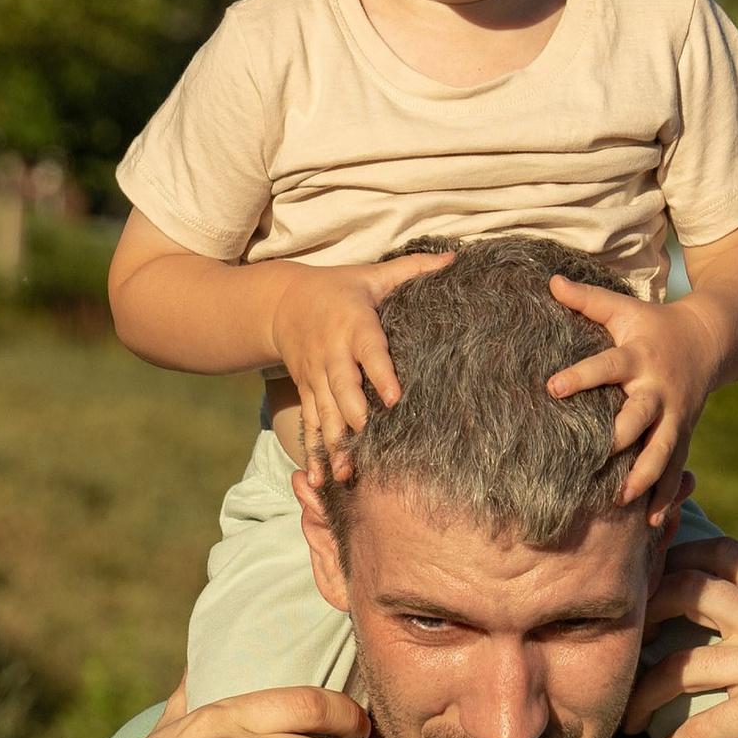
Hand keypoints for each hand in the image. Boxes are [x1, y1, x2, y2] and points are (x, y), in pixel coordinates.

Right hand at [265, 255, 454, 484]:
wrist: (280, 303)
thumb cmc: (338, 288)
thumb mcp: (372, 274)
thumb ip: (414, 269)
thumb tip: (457, 258)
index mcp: (352, 323)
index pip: (368, 349)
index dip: (379, 373)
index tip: (394, 397)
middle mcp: (331, 353)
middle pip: (341, 387)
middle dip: (353, 414)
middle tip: (367, 437)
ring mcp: (316, 377)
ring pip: (324, 413)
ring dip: (334, 443)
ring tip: (345, 472)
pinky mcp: (307, 393)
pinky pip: (310, 425)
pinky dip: (315, 452)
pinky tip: (320, 478)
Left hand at [545, 275, 726, 517]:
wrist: (711, 340)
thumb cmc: (654, 325)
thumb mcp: (624, 308)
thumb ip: (587, 299)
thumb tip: (548, 279)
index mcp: (639, 357)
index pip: (607, 366)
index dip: (580, 376)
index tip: (551, 387)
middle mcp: (658, 390)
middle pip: (640, 416)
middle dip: (620, 437)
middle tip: (597, 455)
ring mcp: (674, 416)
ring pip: (661, 450)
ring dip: (644, 476)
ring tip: (621, 500)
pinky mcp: (683, 434)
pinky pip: (675, 469)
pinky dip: (666, 495)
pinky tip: (653, 524)